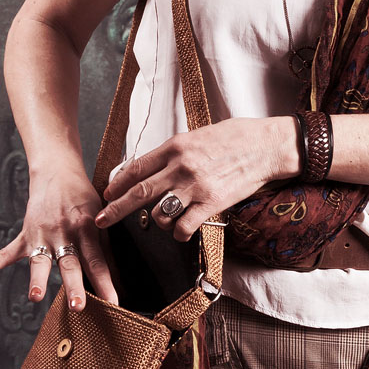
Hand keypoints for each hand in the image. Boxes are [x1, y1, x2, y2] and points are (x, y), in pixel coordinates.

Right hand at [0, 166, 118, 310]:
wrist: (57, 171)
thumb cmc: (83, 197)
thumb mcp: (100, 216)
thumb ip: (104, 246)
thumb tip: (116, 277)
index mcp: (86, 226)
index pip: (97, 260)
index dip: (105, 282)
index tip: (113, 303)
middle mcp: (63, 232)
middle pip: (70, 262)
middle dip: (73, 285)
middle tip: (78, 305)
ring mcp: (41, 234)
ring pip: (40, 261)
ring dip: (38, 278)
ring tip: (35, 296)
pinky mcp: (25, 235)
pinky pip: (6, 254)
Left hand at [95, 116, 300, 240]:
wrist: (267, 146)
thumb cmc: (236, 137)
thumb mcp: (199, 135)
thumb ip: (176, 151)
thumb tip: (154, 166)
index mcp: (176, 145)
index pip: (137, 167)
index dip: (119, 183)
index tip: (107, 193)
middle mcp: (181, 166)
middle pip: (139, 193)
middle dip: (115, 209)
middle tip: (101, 221)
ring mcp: (195, 187)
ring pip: (159, 214)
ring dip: (156, 222)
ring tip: (164, 220)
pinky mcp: (212, 204)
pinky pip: (183, 227)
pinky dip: (177, 234)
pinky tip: (181, 231)